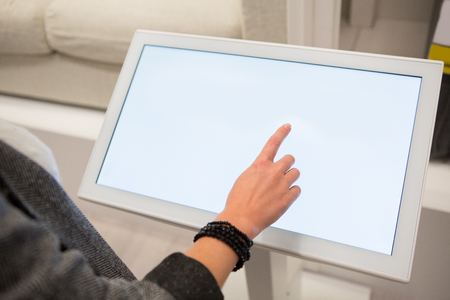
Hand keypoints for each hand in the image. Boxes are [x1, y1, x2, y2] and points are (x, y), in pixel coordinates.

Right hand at [216, 124, 300, 239]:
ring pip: (295, 173)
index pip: (273, 143)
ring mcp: (281, 185)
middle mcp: (273, 172)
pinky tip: (282, 198)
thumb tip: (265, 172)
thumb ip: (258, 172)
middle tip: (281, 173)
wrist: (241, 218)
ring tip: (279, 188)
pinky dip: (291, 193)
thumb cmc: (238, 201)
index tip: (287, 126)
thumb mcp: (244, 179)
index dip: (281, 133)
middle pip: (290, 158)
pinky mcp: (287, 198)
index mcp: (260, 165)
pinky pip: (297, 190)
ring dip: (290, 178)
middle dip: (287, 164)